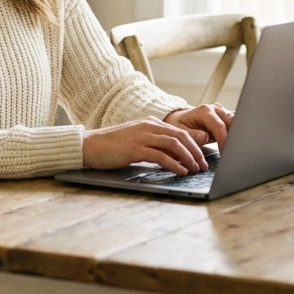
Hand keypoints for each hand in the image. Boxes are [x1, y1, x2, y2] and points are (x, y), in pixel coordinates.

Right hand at [82, 118, 207, 175]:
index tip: (202, 158)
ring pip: (173, 144)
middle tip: (203, 165)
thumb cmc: (113, 146)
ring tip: (195, 169)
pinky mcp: (134, 149)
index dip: (194, 144)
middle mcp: (148, 126)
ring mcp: (141, 136)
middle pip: (180, 136)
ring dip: (188, 158)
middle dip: (195, 152)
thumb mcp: (138, 141)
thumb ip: (157, 143)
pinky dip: (173, 164)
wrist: (89, 145)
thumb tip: (177, 152)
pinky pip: (160, 155)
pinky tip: (180, 171)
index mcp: (150, 123)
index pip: (179, 131)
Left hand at [164, 104, 232, 150]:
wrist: (179, 119)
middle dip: (234, 137)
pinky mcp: (226, 119)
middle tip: (233, 153)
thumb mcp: (180, 131)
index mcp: (205, 111)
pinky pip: (236, 125)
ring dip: (237, 136)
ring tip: (235, 150)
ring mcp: (222, 113)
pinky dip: (237, 135)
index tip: (225, 153)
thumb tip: (204, 137)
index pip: (219, 126)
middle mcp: (216, 109)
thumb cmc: (179, 125)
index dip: (224, 140)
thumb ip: (192, 135)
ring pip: (237, 123)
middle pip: (232, 122)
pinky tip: (235, 146)